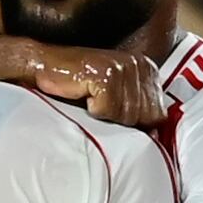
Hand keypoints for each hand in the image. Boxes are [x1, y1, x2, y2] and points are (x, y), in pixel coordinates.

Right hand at [27, 44, 165, 125]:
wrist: (44, 68)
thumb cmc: (76, 88)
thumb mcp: (115, 99)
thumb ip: (136, 112)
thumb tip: (155, 136)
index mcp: (148, 70)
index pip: (157, 114)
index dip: (137, 125)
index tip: (113, 117)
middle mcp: (140, 66)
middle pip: (143, 117)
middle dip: (120, 120)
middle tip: (98, 109)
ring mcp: (125, 68)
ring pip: (126, 115)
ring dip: (105, 117)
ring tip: (90, 102)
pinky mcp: (107, 75)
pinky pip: (109, 110)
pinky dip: (93, 111)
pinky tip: (83, 97)